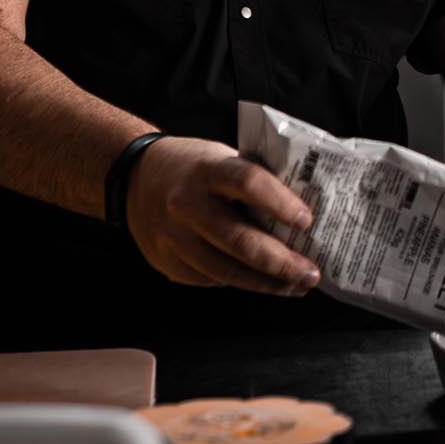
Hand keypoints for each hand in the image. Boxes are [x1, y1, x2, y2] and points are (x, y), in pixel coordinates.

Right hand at [126, 136, 321, 297]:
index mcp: (207, 170)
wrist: (134, 178)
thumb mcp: (220, 157)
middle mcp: (187, 204)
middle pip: (240, 240)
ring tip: (295, 286)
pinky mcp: (168, 263)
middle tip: (311, 274)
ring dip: (266, 283)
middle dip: (281, 263)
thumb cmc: (191, 167)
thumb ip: (253, 177)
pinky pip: (211, 279)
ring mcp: (174, 237)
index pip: (248, 183)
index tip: (307, 221)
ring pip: (226, 271)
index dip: (280, 203)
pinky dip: (241, 282)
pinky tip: (262, 282)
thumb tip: (304, 203)